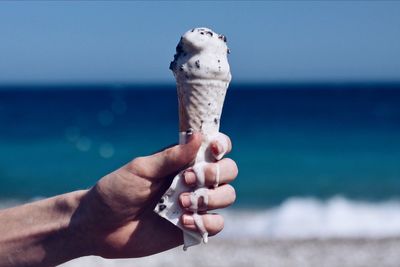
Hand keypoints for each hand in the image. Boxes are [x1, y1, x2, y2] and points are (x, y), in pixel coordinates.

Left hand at [76, 132, 237, 257]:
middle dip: (215, 174)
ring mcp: (195, 204)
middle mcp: (194, 180)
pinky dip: (206, 222)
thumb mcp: (140, 169)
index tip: (212, 151)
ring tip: (181, 203)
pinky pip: (217, 224)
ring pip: (227, 196)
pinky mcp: (192, 228)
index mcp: (182, 161)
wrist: (99, 227)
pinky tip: (182, 222)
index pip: (215, 147)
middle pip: (229, 171)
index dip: (221, 146)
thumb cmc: (116, 191)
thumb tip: (199, 136)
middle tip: (187, 180)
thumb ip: (170, 157)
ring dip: (210, 198)